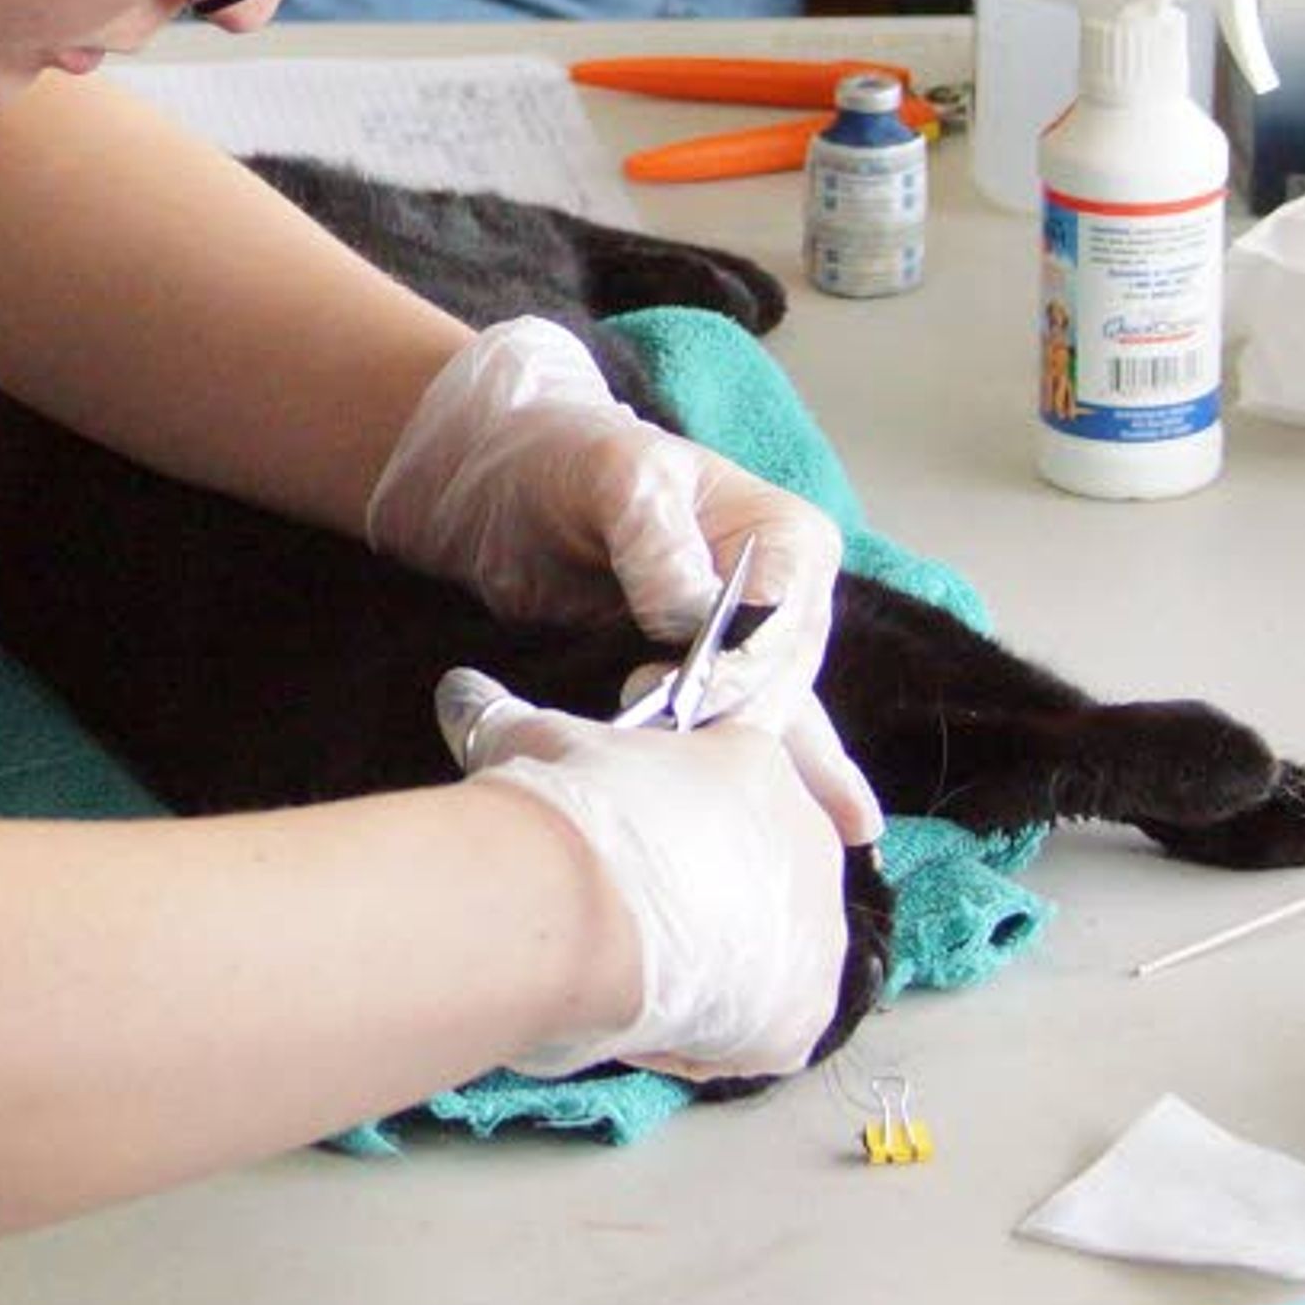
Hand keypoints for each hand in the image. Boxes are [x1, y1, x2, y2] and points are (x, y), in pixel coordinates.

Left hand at [365, 319, 881, 841]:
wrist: (501, 483)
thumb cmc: (563, 456)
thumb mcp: (611, 473)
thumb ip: (653, 536)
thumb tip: (686, 613)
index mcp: (785, 541)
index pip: (782, 623)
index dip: (741, 672)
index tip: (686, 698)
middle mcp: (783, 604)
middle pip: (782, 691)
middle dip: (739, 737)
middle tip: (688, 781)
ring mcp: (744, 655)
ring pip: (767, 730)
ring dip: (761, 783)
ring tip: (801, 847)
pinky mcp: (695, 689)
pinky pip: (726, 743)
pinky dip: (743, 788)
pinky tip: (803, 843)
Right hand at [440, 668, 848, 1079]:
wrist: (577, 909)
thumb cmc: (565, 813)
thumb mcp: (536, 745)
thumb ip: (508, 717)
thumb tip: (462, 693)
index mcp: (758, 765)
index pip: (737, 780)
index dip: (676, 804)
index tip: (624, 824)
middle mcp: (808, 843)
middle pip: (756, 869)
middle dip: (698, 887)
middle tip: (620, 901)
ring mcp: (817, 935)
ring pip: (761, 952)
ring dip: (706, 961)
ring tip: (627, 967)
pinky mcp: (804, 1017)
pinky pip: (754, 1029)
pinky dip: (702, 1033)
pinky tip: (642, 1020)